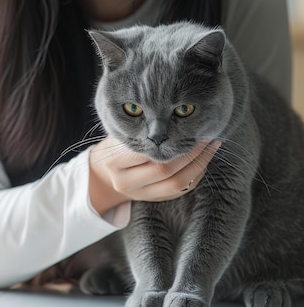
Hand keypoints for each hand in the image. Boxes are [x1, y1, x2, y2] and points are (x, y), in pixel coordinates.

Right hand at [88, 137, 219, 214]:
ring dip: (198, 164)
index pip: (148, 153)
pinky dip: (196, 174)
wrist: (103, 177)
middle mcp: (127, 182)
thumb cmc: (112, 148)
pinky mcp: (154, 200)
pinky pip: (181, 190)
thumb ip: (137, 130)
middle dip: (190, 152)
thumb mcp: (117, 136)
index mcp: (115, 162)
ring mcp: (141, 195)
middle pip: (165, 169)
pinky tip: (204, 159)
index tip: (187, 126)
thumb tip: (168, 115)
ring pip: (177, 183)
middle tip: (205, 134)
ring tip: (212, 145)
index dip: (171, 141)